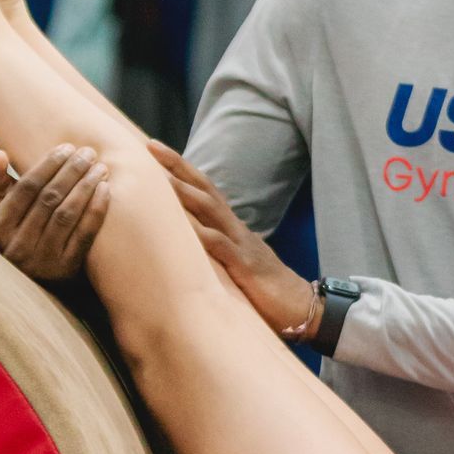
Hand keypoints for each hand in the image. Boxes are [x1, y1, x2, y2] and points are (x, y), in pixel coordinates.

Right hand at [0, 145, 109, 285]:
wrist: (38, 282)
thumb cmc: (20, 233)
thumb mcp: (2, 211)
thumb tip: (0, 154)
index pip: (26, 188)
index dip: (48, 164)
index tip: (67, 148)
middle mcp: (16, 247)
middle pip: (49, 198)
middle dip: (71, 171)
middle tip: (89, 153)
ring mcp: (42, 261)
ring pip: (67, 214)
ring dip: (86, 186)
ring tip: (100, 167)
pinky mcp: (66, 271)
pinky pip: (84, 234)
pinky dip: (96, 209)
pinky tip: (106, 190)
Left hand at [145, 140, 316, 334]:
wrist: (302, 307)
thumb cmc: (268, 289)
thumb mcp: (238, 264)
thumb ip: (219, 252)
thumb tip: (194, 246)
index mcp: (233, 229)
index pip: (206, 191)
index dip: (183, 170)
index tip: (157, 150)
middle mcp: (236, 230)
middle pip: (205, 190)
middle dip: (178, 167)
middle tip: (151, 146)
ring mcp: (242, 245)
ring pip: (210, 211)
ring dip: (185, 193)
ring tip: (161, 178)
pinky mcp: (246, 267)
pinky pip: (221, 246)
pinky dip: (202, 234)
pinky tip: (185, 225)